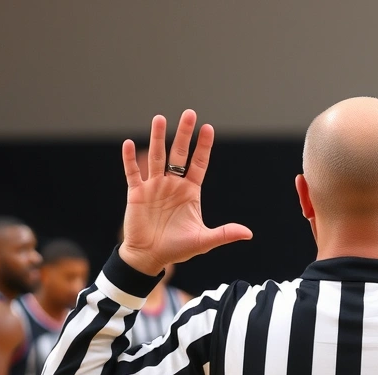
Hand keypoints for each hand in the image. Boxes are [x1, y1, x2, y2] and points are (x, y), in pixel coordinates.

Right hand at [119, 111, 252, 274]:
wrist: (150, 257)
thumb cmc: (177, 249)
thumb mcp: (203, 240)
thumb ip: (224, 234)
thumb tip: (249, 234)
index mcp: (190, 191)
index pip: (198, 163)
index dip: (203, 146)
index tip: (208, 128)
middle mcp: (172, 185)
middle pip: (178, 154)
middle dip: (184, 134)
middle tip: (189, 113)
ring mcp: (154, 187)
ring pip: (156, 157)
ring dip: (158, 138)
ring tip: (159, 119)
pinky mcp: (137, 194)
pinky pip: (132, 173)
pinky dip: (129, 159)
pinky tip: (128, 143)